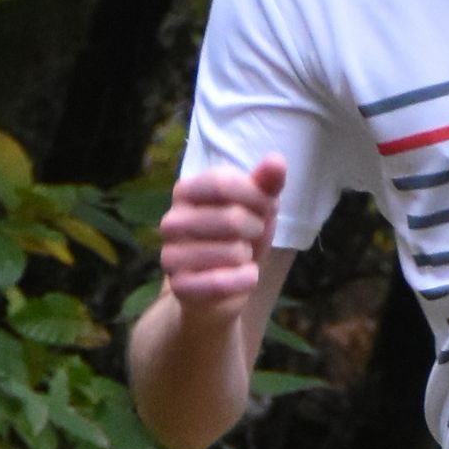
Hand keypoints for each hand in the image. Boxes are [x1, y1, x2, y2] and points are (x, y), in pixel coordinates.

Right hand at [156, 158, 286, 322]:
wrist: (222, 287)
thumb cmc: (239, 237)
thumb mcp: (257, 207)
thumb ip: (265, 183)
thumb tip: (276, 160)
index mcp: (186, 191)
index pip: (223, 182)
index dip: (256, 196)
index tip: (264, 206)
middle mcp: (171, 221)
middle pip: (231, 218)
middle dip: (256, 230)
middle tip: (252, 236)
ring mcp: (171, 255)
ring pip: (231, 252)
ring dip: (249, 258)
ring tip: (240, 258)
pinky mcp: (179, 287)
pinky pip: (222, 283)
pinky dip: (244, 281)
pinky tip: (243, 277)